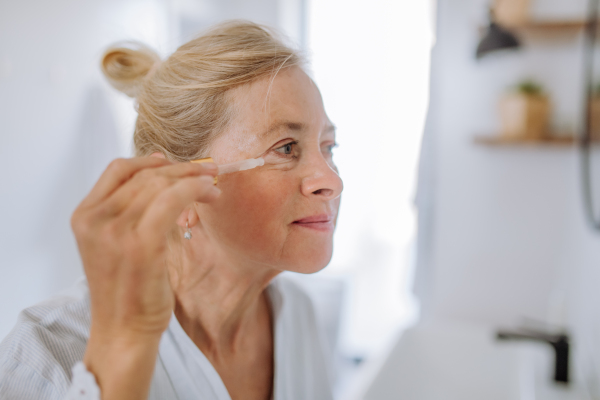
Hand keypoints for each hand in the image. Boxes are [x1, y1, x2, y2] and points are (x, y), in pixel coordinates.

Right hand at [70, 157, 219, 398]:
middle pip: (144, 174)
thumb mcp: (115, 243)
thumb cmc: (126, 288)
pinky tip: (210, 193)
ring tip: (213, 186)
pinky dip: (194, 189)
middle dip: (181, 169)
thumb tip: (160, 175)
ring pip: (161, 184)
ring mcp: (115, 231)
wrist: (123, 330)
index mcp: (84, 216)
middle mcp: (95, 219)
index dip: (150, 161)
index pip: (118, 169)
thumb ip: (130, 210)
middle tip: (207, 173)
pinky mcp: (141, 244)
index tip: (176, 164)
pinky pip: (172, 200)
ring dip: (193, 179)